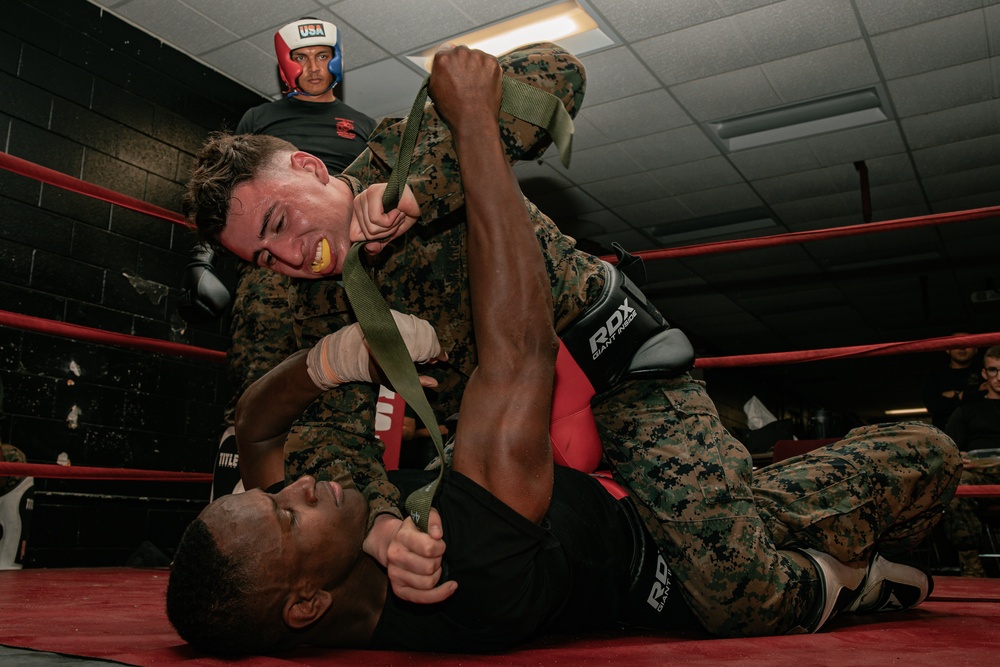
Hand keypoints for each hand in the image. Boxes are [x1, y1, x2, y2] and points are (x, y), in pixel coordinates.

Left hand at [305, 311, 445, 389]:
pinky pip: (409, 324)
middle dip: (432, 348)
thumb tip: (435, 384)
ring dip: (424, 340)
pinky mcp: (391, 318)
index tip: (444, 359)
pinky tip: (414, 344)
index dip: (439, 353)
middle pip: (427, 337)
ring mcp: (397, 323)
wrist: (349, 353)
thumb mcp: (394, 379)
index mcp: (406, 347)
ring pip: (419, 330)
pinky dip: (415, 334)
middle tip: (434, 360)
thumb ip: (415, 382)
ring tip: (423, 354)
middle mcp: (403, 332)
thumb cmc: (372, 369)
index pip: (430, 347)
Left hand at [350, 183, 419, 254]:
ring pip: (371, 228)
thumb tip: (368, 248)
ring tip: (398, 213)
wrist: (420, 201)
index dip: (375, 237)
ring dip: (390, 225)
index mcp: (358, 212)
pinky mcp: (373, 193)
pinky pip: (376, 219)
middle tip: (395, 219)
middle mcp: (358, 202)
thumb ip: (377, 243)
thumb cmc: (404, 215)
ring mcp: (365, 196)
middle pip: (365, 234)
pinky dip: (392, 219)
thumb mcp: (389, 234)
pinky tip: (398, 210)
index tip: (388, 226)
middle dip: (386, 232)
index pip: (354, 236)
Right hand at [386, 510, 456, 603]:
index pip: (429, 548)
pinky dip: (439, 595)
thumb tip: (437, 534)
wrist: (393, 543)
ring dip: (437, 575)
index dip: (440, 547)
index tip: (439, 543)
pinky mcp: (398, 589)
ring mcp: (394, 574)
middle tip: (436, 555)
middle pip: (429, 567)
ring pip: (427, 583)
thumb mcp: (424, 516)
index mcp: (401, 536)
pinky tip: (450, 587)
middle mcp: (395, 556)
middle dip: (438, 561)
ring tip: (434, 566)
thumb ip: (433, 519)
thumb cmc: (415, 530)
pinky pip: (421, 598)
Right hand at [428, 44, 501, 133]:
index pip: (446, 51)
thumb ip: (436, 72)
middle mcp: (460, 53)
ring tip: (475, 84)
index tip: (454, 70)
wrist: (474, 120)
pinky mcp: (492, 63)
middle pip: (461, 52)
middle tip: (465, 80)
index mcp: (443, 58)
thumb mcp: (433, 89)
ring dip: (476, 66)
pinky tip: (484, 84)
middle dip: (463, 63)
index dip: (450, 63)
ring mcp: (478, 57)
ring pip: (476, 56)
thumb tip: (440, 67)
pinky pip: (489, 63)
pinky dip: (488, 71)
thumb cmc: (453, 109)